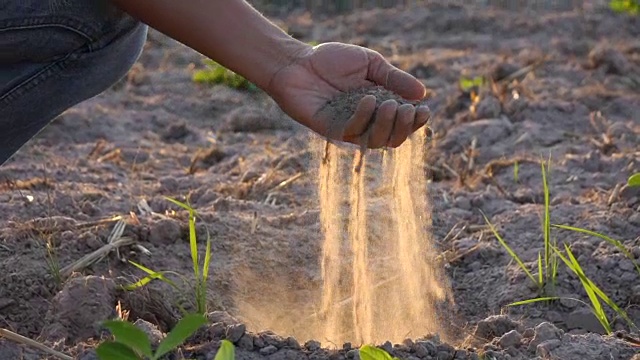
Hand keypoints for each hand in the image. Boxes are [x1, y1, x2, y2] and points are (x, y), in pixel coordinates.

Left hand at [266, 42, 430, 147]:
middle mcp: (366, 122)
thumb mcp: (369, 64)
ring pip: (376, 141)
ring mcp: (349, 128)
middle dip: (404, 126)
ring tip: (389, 104)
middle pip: (393, 138)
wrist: (298, 63)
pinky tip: (367, 99)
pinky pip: (353, 132)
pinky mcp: (332, 131)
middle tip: (405, 109)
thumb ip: (393, 78)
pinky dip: (363, 117)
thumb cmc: (331, 61)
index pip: (403, 123)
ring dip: (387, 125)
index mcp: (378, 107)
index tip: (425, 110)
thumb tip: (421, 93)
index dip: (416, 121)